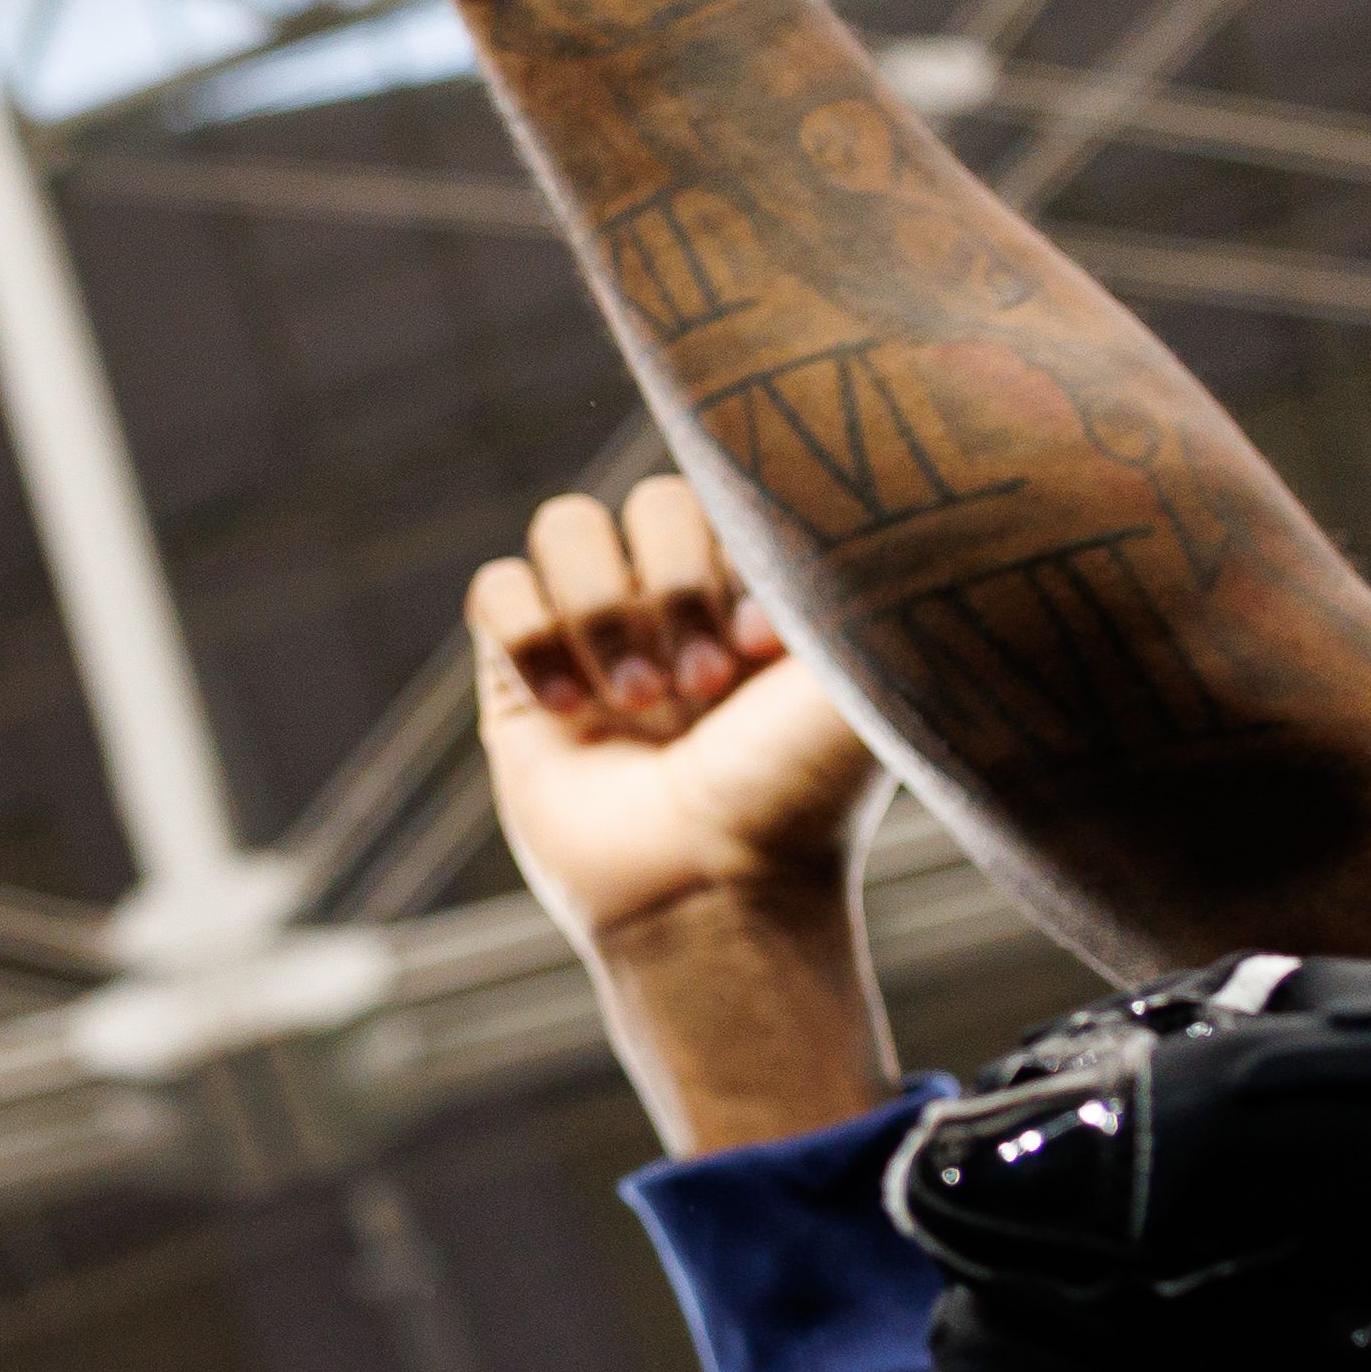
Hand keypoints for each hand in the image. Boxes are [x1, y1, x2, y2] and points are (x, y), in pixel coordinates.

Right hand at [475, 477, 873, 950]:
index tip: (769, 652)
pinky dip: (531, 637)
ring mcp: (593, 637)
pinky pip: (496, 588)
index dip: (734, 557)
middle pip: (643, 498)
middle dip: (672, 586)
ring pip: (565, 526)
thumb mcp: (860, 672)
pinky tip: (569, 710)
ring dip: (602, 612)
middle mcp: (677, 605)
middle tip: (703, 687)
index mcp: (761, 590)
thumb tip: (867, 482)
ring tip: (639, 705)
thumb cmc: (799, 792)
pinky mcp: (516, 677)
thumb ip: (874, 571)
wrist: (713, 890)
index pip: (724, 486)